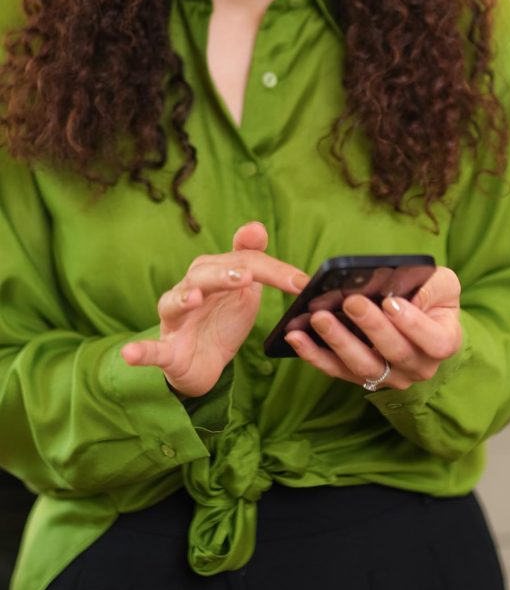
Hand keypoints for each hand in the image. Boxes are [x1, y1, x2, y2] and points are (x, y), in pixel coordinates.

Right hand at [121, 222, 306, 396]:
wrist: (203, 364)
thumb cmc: (222, 320)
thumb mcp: (244, 291)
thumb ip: (252, 259)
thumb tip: (256, 226)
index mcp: (212, 273)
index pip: (244, 263)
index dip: (274, 271)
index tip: (301, 283)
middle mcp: (189, 290)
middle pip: (204, 275)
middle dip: (224, 274)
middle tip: (246, 277)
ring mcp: (176, 319)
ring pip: (174, 303)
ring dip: (183, 299)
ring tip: (194, 298)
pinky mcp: (167, 350)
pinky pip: (152, 349)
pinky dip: (140, 351)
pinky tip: (129, 353)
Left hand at [284, 266, 461, 390]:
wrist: (423, 322)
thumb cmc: (432, 298)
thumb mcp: (443, 284)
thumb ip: (432, 287)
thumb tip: (401, 293)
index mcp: (443, 342)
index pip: (433, 341)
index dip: (412, 324)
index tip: (391, 302)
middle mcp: (418, 367)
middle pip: (394, 353)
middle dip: (370, 327)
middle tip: (350, 302)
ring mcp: (389, 377)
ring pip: (362, 366)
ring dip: (338, 342)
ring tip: (319, 318)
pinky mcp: (360, 376)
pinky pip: (336, 370)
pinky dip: (314, 355)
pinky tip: (296, 336)